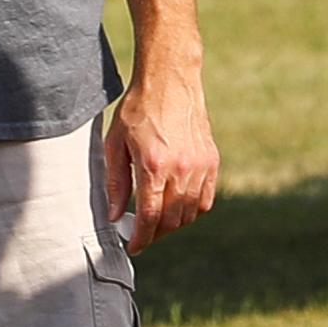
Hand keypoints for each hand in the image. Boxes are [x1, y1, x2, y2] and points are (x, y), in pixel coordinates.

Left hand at [104, 63, 220, 248]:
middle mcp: (181, 168)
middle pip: (172, 220)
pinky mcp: (212, 160)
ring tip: (158, 223)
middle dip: (155, 235)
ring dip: (173, 225)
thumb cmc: (137, 109)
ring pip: (190, 213)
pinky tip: (178, 208)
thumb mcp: (115, 143)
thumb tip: (116, 216)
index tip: (133, 247)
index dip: (141, 238)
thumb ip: (116, 183)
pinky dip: (192, 211)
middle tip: (142, 235)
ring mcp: (201, 165)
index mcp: (153, 165)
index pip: (150, 217)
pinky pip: (206, 199)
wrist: (169, 80)